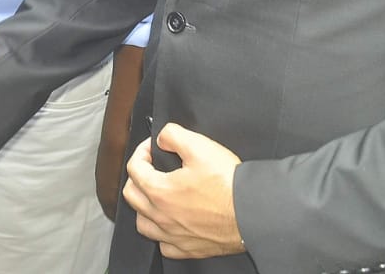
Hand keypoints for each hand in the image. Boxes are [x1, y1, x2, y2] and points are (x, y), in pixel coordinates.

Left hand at [122, 124, 243, 259]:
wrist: (253, 212)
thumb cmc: (228, 183)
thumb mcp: (200, 146)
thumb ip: (173, 135)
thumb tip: (162, 138)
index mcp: (159, 191)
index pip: (134, 168)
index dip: (141, 152)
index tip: (152, 148)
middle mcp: (161, 216)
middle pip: (132, 195)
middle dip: (138, 177)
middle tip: (151, 168)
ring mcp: (174, 235)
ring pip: (143, 223)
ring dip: (144, 207)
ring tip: (156, 196)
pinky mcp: (190, 249)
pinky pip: (165, 246)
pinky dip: (163, 234)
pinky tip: (171, 224)